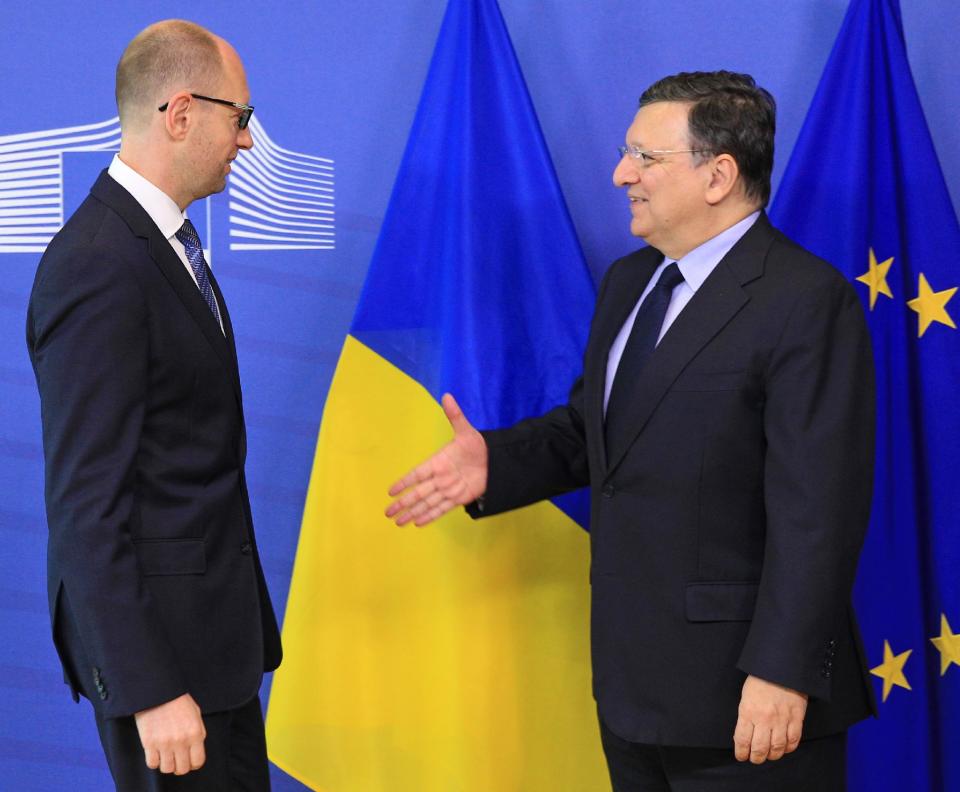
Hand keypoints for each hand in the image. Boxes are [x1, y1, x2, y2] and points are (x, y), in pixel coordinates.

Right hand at [134, 692, 205, 774]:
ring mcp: (165, 743)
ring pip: (167, 769)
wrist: (158, 690)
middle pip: (182, 769)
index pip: (198, 762)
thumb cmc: (178, 701)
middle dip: (180, 767)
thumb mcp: (196, 714)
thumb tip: (195, 750)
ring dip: (167, 764)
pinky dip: (154, 761)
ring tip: (166, 755)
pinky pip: (152, 764)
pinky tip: (156, 752)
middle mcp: (181, 741)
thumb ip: (197, 733)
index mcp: (196, 733)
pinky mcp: (149, 743)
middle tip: (177, 760)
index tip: (189, 761)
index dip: (193, 764)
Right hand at [385, 393, 487, 525]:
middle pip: (418, 493)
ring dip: (412, 513)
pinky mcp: (458, 498)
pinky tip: (417, 523)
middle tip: (387, 512)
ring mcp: (448, 489)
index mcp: (438, 462)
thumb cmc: (477, 445)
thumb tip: (447, 395)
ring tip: (398, 522)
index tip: (390, 491)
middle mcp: (440, 478)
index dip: (404, 482)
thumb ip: (455, 415)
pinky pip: (441, 509)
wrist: (494, 461)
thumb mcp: (466, 430)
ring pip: (426, 503)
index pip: (417, 474)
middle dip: (403, 503)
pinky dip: (430, 516)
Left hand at [733, 675, 807, 763]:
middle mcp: (765, 718)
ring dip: (772, 755)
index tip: (741, 756)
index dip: (741, 752)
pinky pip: (793, 741)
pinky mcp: (796, 718)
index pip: (742, 740)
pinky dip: (788, 748)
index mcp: (748, 711)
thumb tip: (745, 735)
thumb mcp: (745, 696)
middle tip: (755, 758)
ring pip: (777, 748)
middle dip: (756, 758)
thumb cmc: (760, 680)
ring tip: (768, 755)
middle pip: (760, 749)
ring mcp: (782, 719)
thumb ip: (746, 716)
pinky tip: (784, 748)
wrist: (781, 667)